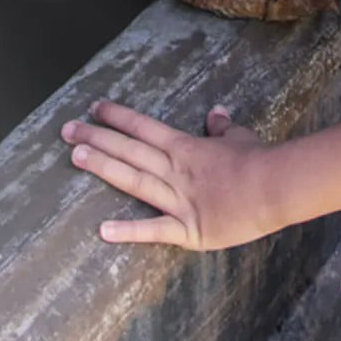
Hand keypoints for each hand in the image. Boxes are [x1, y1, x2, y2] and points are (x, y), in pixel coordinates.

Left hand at [61, 100, 274, 249]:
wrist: (274, 188)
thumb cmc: (258, 159)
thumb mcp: (239, 137)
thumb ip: (222, 128)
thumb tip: (216, 113)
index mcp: (185, 147)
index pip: (144, 128)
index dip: (117, 117)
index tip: (94, 108)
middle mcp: (175, 170)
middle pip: (130, 150)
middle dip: (97, 138)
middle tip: (67, 130)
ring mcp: (178, 199)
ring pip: (134, 180)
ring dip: (104, 167)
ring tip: (76, 157)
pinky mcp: (187, 229)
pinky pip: (154, 230)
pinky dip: (129, 231)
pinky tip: (103, 230)